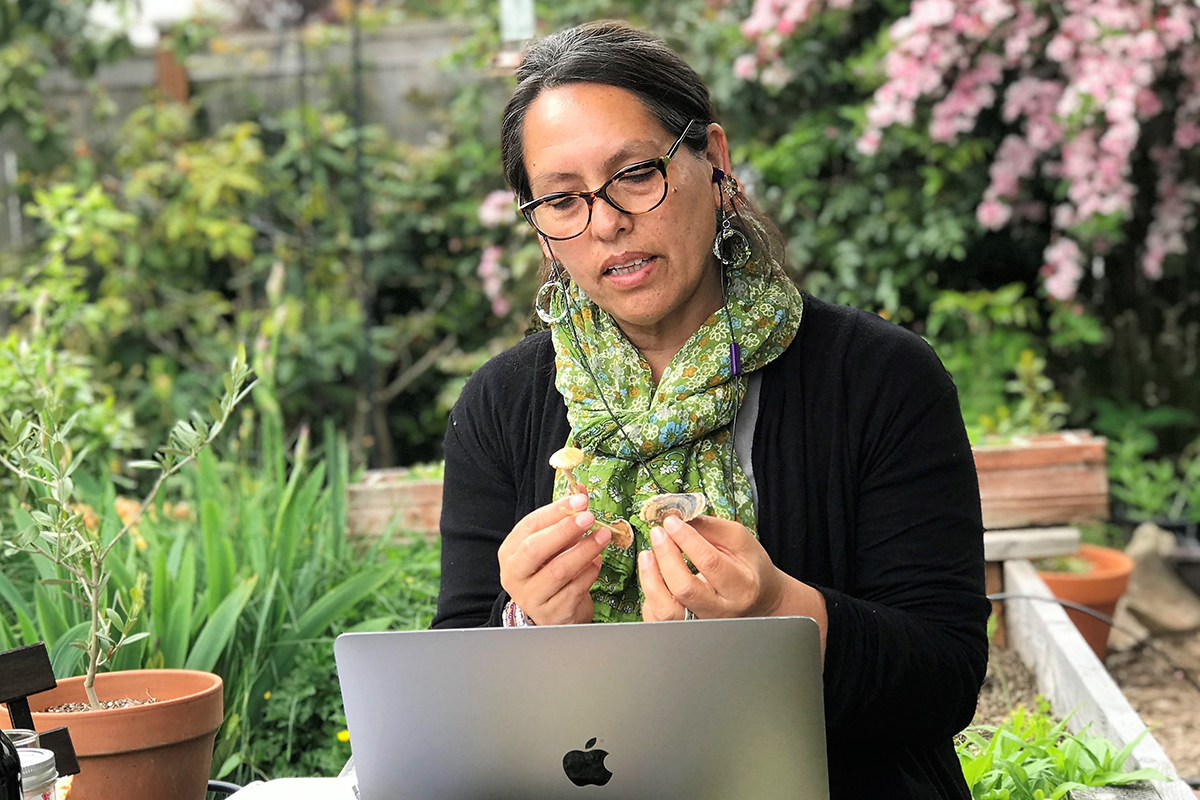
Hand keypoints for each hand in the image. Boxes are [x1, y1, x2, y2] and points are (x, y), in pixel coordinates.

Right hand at [498, 492, 608, 624]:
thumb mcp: (554, 543)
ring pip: (558, 571)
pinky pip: (573, 590)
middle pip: (535, 549)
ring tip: (603, 537)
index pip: (529, 526)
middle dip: (565, 530)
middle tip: (590, 517)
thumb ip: (565, 517)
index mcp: (510, 552)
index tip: (581, 500)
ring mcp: (530, 597)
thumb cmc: (551, 570)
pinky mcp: (551, 614)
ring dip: (584, 551)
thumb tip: (581, 490)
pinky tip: (598, 562)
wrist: (554, 610)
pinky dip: (589, 573)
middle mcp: (514, 575)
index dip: (556, 511)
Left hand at [638, 514, 784, 620]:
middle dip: (666, 556)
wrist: (757, 598)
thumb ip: (710, 527)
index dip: (686, 540)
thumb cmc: (748, 567)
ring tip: (646, 556)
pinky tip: (652, 578)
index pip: (709, 562)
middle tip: (657, 533)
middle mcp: (721, 609)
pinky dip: (649, 598)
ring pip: (667, 611)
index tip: (672, 521)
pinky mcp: (685, 627)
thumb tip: (678, 517)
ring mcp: (702, 621)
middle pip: (685, 589)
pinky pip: (658, 620)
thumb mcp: (739, 540)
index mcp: (741, 586)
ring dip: (651, 581)